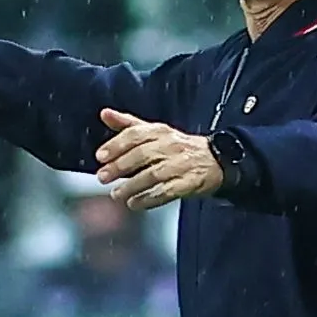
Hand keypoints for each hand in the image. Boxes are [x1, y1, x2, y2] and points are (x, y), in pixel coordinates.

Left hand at [95, 108, 223, 210]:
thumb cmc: (179, 147)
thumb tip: (105, 114)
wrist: (216, 160)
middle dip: (120, 167)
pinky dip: (148, 199)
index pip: (135, 134)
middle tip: (103, 177)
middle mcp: (171, 146)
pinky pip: (166, 192)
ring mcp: (181, 164)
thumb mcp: (155, 131)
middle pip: (142, 155)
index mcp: (160, 131)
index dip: (116, 145)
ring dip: (132, 186)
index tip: (100, 156)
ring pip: (153, 175)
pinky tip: (135, 203)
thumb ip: (128, 125)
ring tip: (117, 194)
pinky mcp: (189, 183)